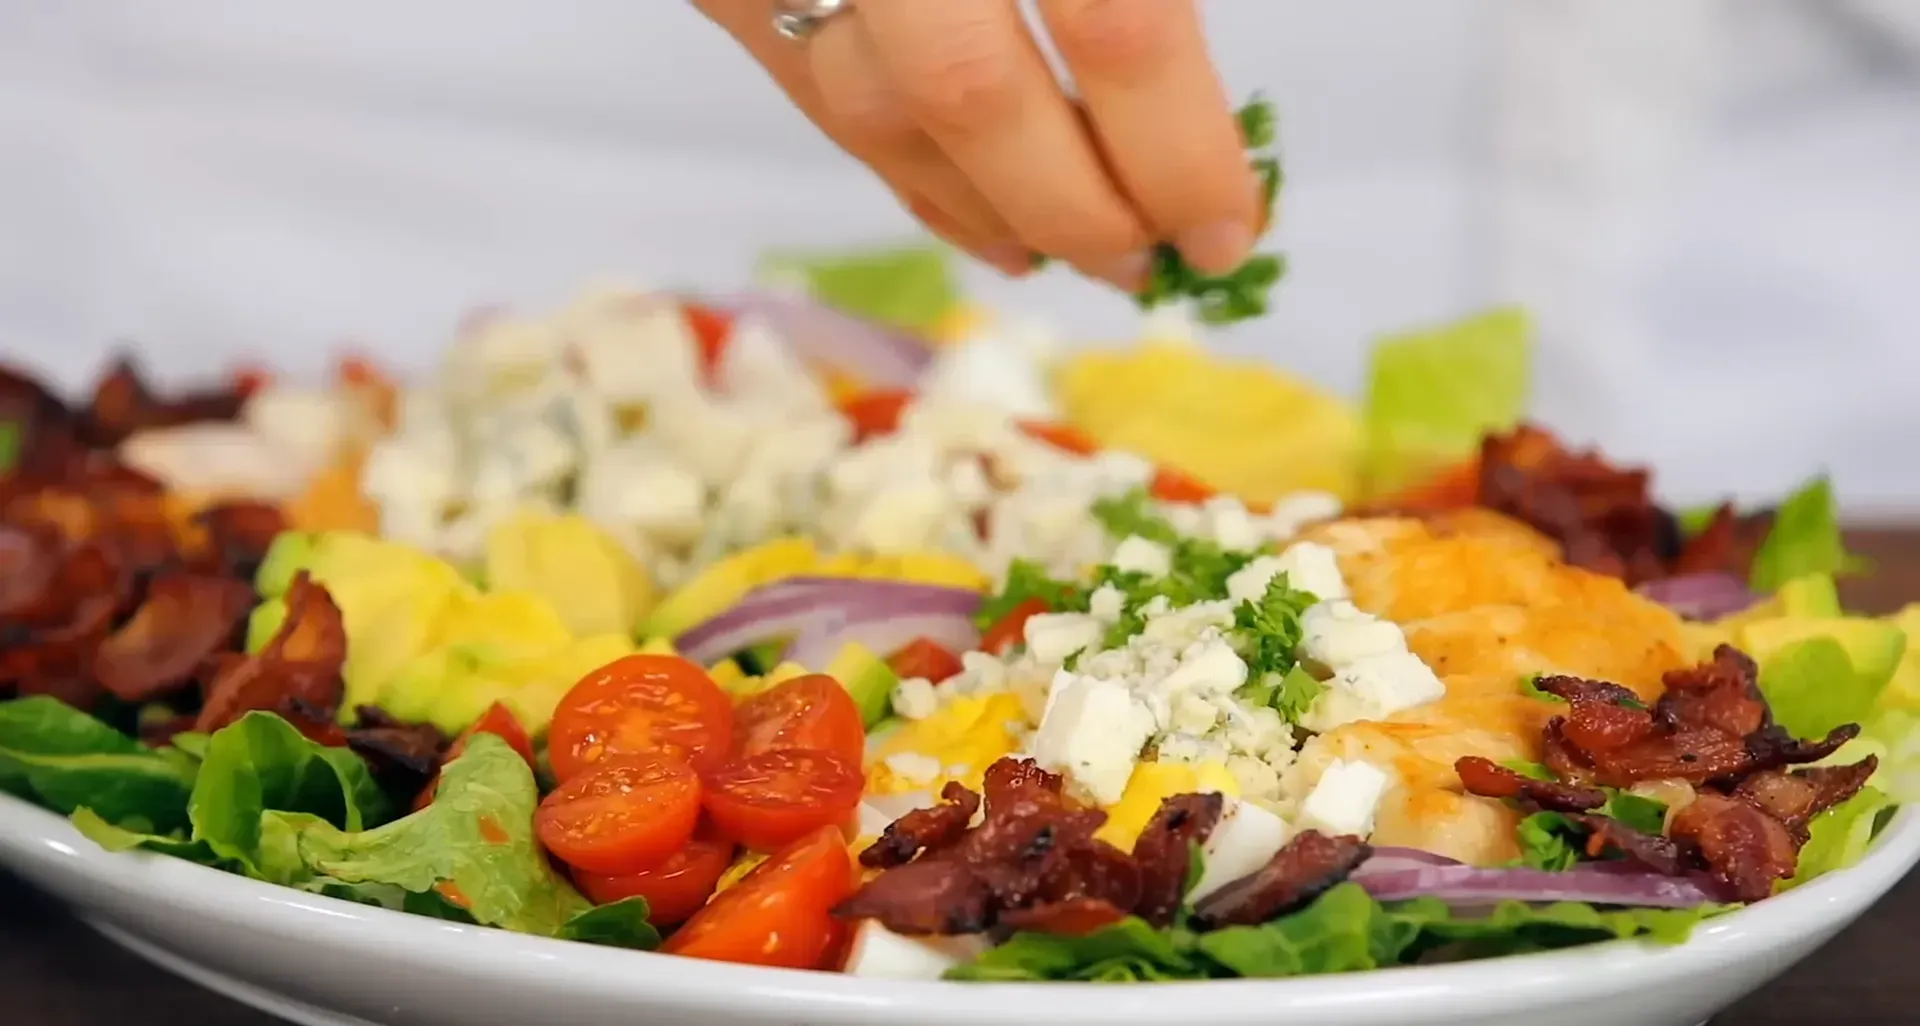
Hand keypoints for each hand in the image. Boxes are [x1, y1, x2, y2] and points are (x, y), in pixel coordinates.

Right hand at [696, 0, 1262, 292]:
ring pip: (874, 107)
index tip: (1228, 228)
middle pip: (973, 95)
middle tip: (1146, 262)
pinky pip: (813, 93)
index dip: (1181, 152)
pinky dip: (907, 170)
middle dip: (1076, 206)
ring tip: (1071, 251)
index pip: (1117, 29)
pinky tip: (980, 214)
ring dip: (988, 207)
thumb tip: (1218, 119)